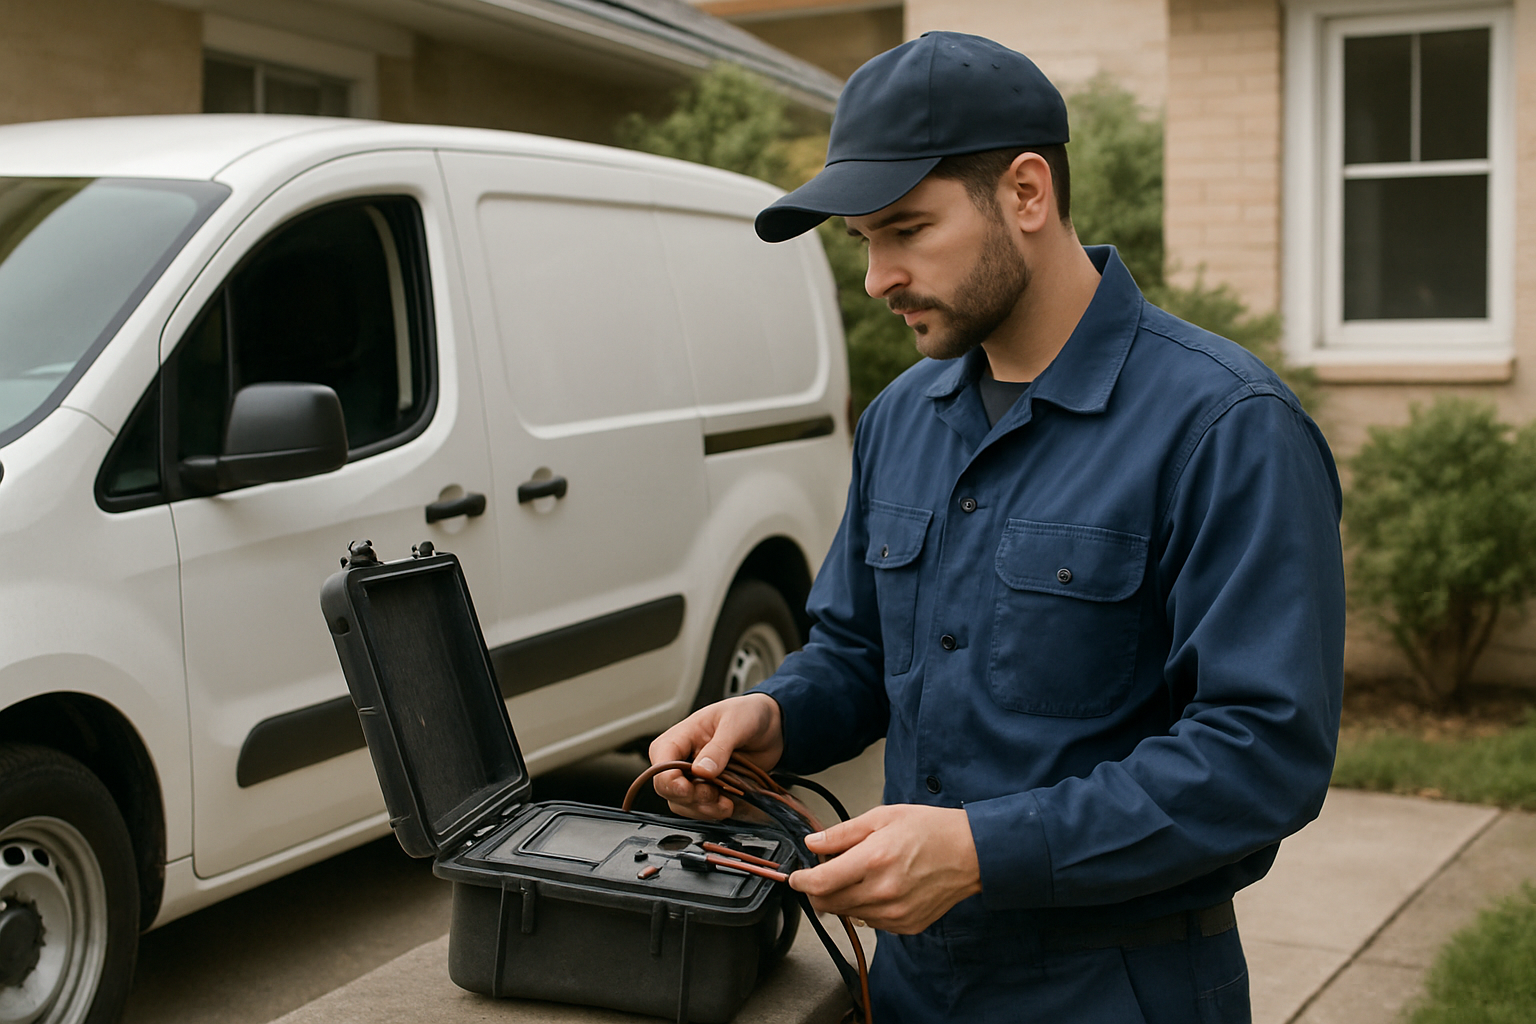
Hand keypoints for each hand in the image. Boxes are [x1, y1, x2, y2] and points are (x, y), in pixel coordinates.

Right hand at [648, 693, 782, 819]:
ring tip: (727, 803)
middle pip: (669, 790)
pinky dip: (714, 812)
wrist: (773, 727)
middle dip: (691, 798)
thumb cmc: (748, 714)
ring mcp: (696, 778)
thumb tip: (701, 771)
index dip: (670, 781)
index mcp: (680, 738)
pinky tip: (729, 805)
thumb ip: (719, 747)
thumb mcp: (736, 723)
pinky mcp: (711, 790)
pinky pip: (702, 809)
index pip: (660, 765)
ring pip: (684, 805)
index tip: (688, 789)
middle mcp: (682, 760)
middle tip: (714, 795)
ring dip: (704, 809)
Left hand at [789, 804, 981, 934]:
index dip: (802, 881)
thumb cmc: (931, 830)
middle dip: (818, 890)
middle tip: (826, 871)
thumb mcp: (883, 818)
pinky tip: (881, 887)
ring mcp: (895, 914)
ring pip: (848, 914)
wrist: (971, 854)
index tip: (796, 876)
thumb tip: (813, 843)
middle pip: (828, 904)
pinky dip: (866, 907)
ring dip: (843, 898)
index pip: (821, 883)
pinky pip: (871, 922)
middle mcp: (882, 892)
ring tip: (862, 874)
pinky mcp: (905, 926)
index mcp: (874, 861)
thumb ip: (843, 833)